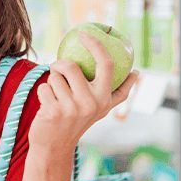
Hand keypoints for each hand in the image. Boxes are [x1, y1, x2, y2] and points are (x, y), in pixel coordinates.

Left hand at [28, 32, 138, 152]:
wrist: (54, 146)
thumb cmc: (77, 122)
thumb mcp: (101, 109)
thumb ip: (118, 93)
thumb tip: (138, 74)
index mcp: (105, 98)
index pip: (106, 64)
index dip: (96, 45)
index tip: (85, 33)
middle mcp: (91, 102)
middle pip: (70, 66)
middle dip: (60, 64)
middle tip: (57, 71)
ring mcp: (72, 108)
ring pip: (54, 76)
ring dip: (51, 83)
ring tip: (56, 98)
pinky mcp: (53, 111)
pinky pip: (44, 87)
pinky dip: (43, 93)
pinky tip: (47, 107)